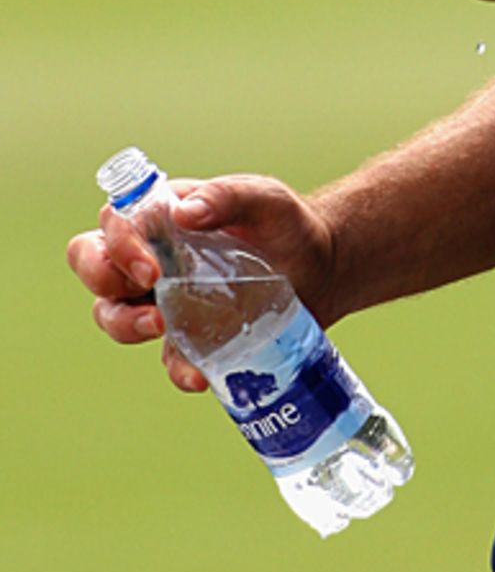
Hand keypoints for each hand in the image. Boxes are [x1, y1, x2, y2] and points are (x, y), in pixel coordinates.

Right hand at [66, 174, 337, 394]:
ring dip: (125, 325)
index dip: (119, 245)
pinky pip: (168, 359)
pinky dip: (177, 370)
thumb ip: (227, 196)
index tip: (151, 266)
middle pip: (94, 267)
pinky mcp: (190, 339)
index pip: (113, 225)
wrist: (323, 269)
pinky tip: (198, 375)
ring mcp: (165, 302)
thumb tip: (184, 212)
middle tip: (150, 289)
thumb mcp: (264, 198)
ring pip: (112, 316)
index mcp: (161, 218)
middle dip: (104, 280)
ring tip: (162, 327)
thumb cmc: (286, 224)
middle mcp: (151, 259)